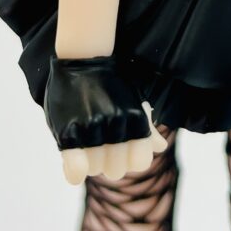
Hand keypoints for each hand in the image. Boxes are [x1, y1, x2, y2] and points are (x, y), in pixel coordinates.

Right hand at [43, 55, 168, 185]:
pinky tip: (75, 168)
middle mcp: (117, 124)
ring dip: (90, 160)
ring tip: (85, 141)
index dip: (129, 159)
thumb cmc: (111, 82)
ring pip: (95, 170)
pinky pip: (77, 168)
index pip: (141, 162)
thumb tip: (161, 148)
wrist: (82, 57)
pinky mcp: (69, 131)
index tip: (120, 148)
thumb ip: (146, 126)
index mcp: (136, 119)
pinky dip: (76, 172)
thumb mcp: (134, 98)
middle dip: (108, 161)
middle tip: (99, 143)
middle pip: (116, 171)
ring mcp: (93, 128)